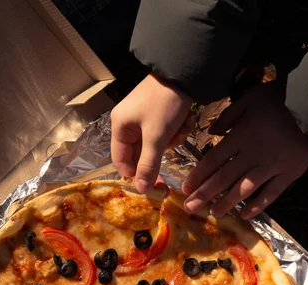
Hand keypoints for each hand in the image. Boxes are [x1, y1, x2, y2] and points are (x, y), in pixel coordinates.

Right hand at [111, 73, 194, 192]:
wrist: (184, 72)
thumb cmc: (164, 104)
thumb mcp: (156, 137)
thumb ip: (148, 164)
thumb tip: (141, 190)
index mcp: (120, 126)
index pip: (121, 160)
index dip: (135, 174)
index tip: (152, 185)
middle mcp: (128, 123)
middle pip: (140, 153)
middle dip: (159, 153)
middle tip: (172, 161)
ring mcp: (144, 118)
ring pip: (156, 144)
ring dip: (172, 140)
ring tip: (182, 126)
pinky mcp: (159, 114)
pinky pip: (165, 132)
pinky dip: (177, 129)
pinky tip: (186, 118)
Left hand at [182, 83, 307, 218]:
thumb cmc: (279, 100)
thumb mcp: (249, 99)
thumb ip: (228, 115)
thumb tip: (210, 131)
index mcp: (240, 137)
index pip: (213, 160)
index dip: (198, 176)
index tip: (186, 188)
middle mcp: (252, 156)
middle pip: (224, 178)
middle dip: (205, 194)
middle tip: (190, 208)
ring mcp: (271, 167)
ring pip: (244, 189)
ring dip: (227, 203)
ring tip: (213, 214)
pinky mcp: (288, 175)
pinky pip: (271, 194)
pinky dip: (258, 205)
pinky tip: (245, 215)